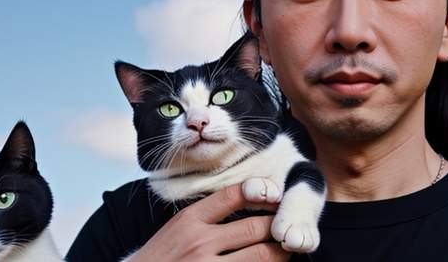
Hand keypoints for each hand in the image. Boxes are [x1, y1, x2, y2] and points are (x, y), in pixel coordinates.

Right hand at [127, 183, 290, 261]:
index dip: (261, 192)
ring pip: (261, 256)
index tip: (276, 195)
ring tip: (285, 249)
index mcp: (190, 220)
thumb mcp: (177, 228)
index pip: (233, 196)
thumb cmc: (160, 258)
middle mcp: (200, 242)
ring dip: (280, 252)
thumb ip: (207, 216)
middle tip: (287, 226)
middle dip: (276, 226)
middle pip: (254, 227)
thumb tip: (246, 202)